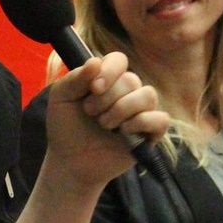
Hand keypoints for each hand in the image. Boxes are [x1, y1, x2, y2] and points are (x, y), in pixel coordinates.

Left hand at [41, 53, 168, 189]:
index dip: (109, 71)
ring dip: (123, 109)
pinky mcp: (150, 133)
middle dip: (107, 98)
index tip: (93, 88)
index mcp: (107, 78)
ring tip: (104, 125)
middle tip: (90, 113)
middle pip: (131, 80)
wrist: (70, 162)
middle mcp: (127, 92)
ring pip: (148, 95)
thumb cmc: (65, 127)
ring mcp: (140, 112)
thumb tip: (96, 61)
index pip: (119, 60)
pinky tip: (124, 132)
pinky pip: (161, 119)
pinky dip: (142, 122)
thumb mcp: (61, 98)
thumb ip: (76, 78)